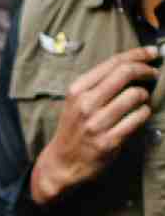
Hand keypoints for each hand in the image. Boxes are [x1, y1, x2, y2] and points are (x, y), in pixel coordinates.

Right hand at [31, 46, 158, 204]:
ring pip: (136, 95)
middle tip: (153, 73)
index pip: (113, 63)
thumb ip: (98, 83)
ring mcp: (97, 124)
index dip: (138, 54)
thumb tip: (132, 64)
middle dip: (146, 70)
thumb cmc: (73, 129)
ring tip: (140, 100)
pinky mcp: (109, 141)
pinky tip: (138, 115)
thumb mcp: (75, 102)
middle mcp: (85, 105)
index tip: (152, 52)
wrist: (61, 163)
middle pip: (126, 73)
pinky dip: (144, 113)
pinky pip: (139, 117)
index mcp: (77, 91)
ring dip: (144, 95)